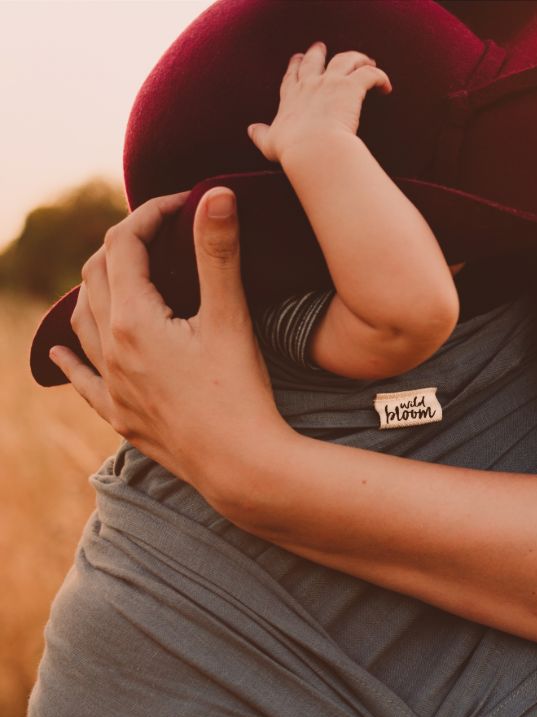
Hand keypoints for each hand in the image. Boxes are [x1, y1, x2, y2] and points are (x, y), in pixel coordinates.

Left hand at [49, 187, 293, 496]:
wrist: (241, 466)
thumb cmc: (240, 393)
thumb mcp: (230, 318)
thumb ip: (218, 252)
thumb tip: (215, 191)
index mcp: (133, 319)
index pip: (125, 243)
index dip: (150, 213)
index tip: (183, 203)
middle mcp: (110, 350)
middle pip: (96, 275)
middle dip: (123, 244)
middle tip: (159, 234)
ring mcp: (111, 386)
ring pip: (81, 321)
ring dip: (93, 288)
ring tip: (114, 274)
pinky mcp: (121, 416)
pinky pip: (81, 379)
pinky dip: (68, 357)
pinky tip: (57, 350)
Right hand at [247, 40, 391, 164]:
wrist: (312, 148)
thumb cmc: (292, 149)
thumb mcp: (269, 143)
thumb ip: (261, 135)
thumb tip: (250, 130)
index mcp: (291, 97)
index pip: (292, 77)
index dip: (295, 67)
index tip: (297, 59)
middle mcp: (310, 84)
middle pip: (315, 60)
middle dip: (318, 53)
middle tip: (322, 48)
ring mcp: (331, 83)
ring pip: (346, 59)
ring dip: (357, 58)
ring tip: (366, 61)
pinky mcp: (351, 87)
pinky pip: (370, 74)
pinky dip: (379, 76)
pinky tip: (386, 85)